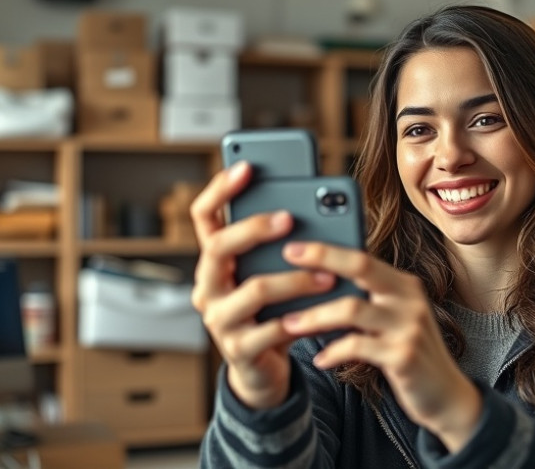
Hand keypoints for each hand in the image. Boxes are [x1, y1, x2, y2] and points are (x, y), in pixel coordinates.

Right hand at [189, 162, 336, 409]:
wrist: (263, 369)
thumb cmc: (273, 310)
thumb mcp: (273, 275)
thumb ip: (283, 248)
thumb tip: (318, 211)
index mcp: (215, 262)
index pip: (204, 218)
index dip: (219, 190)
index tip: (246, 167)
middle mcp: (208, 287)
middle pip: (219, 247)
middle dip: (254, 228)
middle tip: (289, 218)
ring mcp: (219, 319)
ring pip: (254, 289)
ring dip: (295, 279)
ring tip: (328, 274)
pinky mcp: (238, 350)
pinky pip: (271, 329)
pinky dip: (300, 318)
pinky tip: (323, 310)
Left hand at [280, 242, 482, 451]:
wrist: (447, 396)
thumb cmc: (409, 354)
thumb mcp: (394, 320)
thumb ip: (368, 302)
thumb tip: (318, 286)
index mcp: (405, 285)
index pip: (363, 257)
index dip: (327, 250)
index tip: (293, 246)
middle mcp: (410, 299)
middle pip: (361, 267)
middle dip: (321, 259)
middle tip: (286, 261)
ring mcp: (409, 326)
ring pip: (351, 309)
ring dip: (315, 316)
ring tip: (289, 324)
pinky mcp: (403, 356)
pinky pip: (356, 347)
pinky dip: (333, 352)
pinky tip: (320, 359)